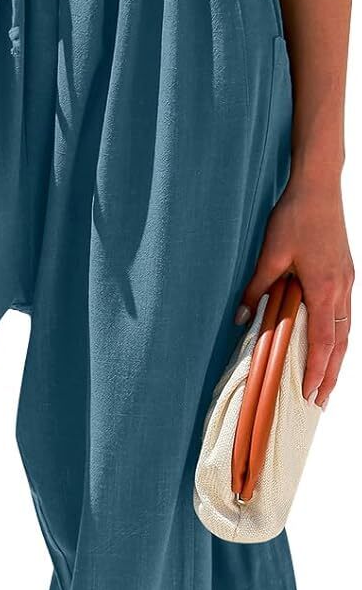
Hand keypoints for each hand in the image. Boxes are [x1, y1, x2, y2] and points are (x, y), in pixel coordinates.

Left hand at [237, 169, 353, 407]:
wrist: (319, 186)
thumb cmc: (295, 217)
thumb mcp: (270, 254)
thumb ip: (256, 288)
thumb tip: (241, 318)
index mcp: (325, 289)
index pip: (324, 343)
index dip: (317, 372)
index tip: (308, 395)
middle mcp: (342, 290)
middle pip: (341, 344)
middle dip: (331, 376)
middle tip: (320, 402)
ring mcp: (348, 282)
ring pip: (346, 332)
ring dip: (337, 360)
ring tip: (327, 383)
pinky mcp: (346, 274)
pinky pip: (344, 316)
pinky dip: (339, 338)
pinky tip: (330, 347)